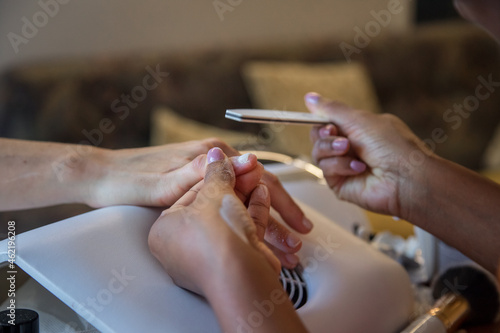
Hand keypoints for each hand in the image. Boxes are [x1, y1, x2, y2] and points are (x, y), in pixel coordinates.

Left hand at [86, 138, 309, 265]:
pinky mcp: (199, 186)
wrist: (102, 176)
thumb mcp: (164, 181)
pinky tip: (256, 234)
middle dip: (281, 215)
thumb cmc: (129, 180)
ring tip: (285, 245)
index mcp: (209, 154)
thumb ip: (203, 172)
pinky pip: (232, 203)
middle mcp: (211, 160)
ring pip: (247, 198)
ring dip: (266, 221)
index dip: (283, 202)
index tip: (299, 225)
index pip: (259, 177)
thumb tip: (246, 159)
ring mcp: (206, 172)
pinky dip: (246, 220)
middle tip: (300, 238)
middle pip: (258, 188)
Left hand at [148, 147, 279, 295]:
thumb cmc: (213, 241)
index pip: (196, 193)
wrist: (238, 282)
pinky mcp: (227, 263)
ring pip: (232, 222)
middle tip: (254, 176)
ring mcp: (205, 256)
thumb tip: (216, 156)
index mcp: (167, 228)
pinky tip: (264, 198)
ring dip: (251, 205)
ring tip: (262, 188)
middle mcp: (182, 245)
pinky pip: (239, 234)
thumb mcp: (210, 196)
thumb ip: (215, 172)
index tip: (242, 168)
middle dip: (242, 192)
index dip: (223, 177)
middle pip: (217, 208)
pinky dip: (254, 216)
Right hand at [306, 92, 430, 219]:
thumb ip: (332, 109)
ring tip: (349, 150)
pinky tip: (359, 168)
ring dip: (332, 150)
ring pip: (318, 154)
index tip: (325, 121)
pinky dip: (341, 166)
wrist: (406, 177)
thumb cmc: (394, 147)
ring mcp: (344, 166)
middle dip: (326, 135)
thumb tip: (310, 98)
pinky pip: (326, 170)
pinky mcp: (340, 184)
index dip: (321, 121)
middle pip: (318, 138)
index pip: (327, 122)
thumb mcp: (361, 120)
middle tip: (339, 136)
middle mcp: (350, 147)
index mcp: (357, 129)